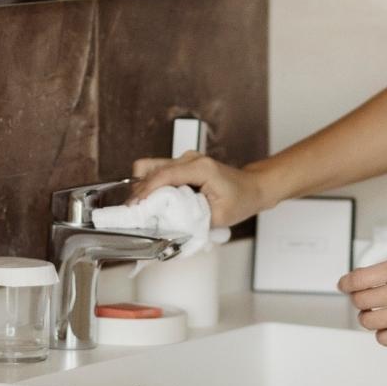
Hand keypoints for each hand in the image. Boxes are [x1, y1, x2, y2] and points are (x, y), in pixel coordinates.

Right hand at [129, 152, 269, 230]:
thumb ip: (193, 220)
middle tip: (135, 212)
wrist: (252, 187)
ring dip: (143, 188)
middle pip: (151, 168)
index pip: (164, 175)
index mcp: (201, 168)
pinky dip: (151, 187)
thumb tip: (169, 226)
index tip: (134, 207)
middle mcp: (190, 160)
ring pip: (151, 168)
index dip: (145, 191)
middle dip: (139, 190)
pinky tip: (153, 203)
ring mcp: (185, 160)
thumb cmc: (241, 199)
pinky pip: (159, 172)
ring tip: (143, 209)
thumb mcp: (219, 217)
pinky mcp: (182, 166)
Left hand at [338, 253, 386, 346]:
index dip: (346, 284)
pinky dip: (382, 334)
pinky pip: (384, 338)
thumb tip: (370, 278)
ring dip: (368, 318)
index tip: (345, 286)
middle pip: (359, 300)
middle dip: (359, 300)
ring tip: (377, 315)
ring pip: (368, 321)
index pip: (356, 279)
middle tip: (365, 301)